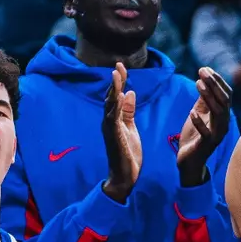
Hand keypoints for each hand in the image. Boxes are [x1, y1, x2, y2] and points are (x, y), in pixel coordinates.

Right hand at [101, 62, 141, 203]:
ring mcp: (110, 129)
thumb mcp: (131, 128)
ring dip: (113, 90)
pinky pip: (114, 119)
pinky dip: (115, 107)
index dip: (119, 81)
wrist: (125, 176)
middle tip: (118, 65)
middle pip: (111, 97)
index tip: (121, 66)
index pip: (116, 96)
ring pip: (110, 106)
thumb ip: (129, 111)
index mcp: (114, 119)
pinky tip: (119, 96)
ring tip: (116, 76)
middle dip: (115, 81)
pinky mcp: (114, 137)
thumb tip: (130, 92)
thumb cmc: (127, 154)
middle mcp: (109, 122)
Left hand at [177, 67, 232, 186]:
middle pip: (224, 101)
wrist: (189, 161)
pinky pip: (206, 133)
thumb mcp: (199, 114)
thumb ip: (203, 100)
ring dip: (208, 97)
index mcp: (223, 115)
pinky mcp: (207, 145)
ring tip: (198, 84)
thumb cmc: (194, 136)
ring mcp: (216, 135)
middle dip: (214, 84)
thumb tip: (203, 80)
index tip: (205, 69)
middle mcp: (223, 124)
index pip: (226, 94)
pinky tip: (192, 112)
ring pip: (218, 113)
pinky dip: (199, 122)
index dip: (217, 81)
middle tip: (202, 71)